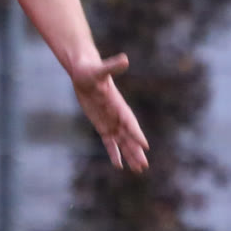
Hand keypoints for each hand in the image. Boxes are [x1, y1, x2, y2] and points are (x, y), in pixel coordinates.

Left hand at [69, 53, 149, 171]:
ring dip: (130, 156)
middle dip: (136, 151)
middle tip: (144, 166)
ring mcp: (111, 121)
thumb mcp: (99, 69)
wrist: (86, 72)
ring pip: (122, 142)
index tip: (145, 146)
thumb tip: (124, 59)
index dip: (136, 133)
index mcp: (118, 105)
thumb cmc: (91, 69)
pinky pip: (109, 142)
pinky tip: (119, 166)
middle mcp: (117, 115)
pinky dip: (114, 153)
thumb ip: (112, 67)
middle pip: (129, 137)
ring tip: (139, 170)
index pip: (130, 122)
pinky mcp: (102, 125)